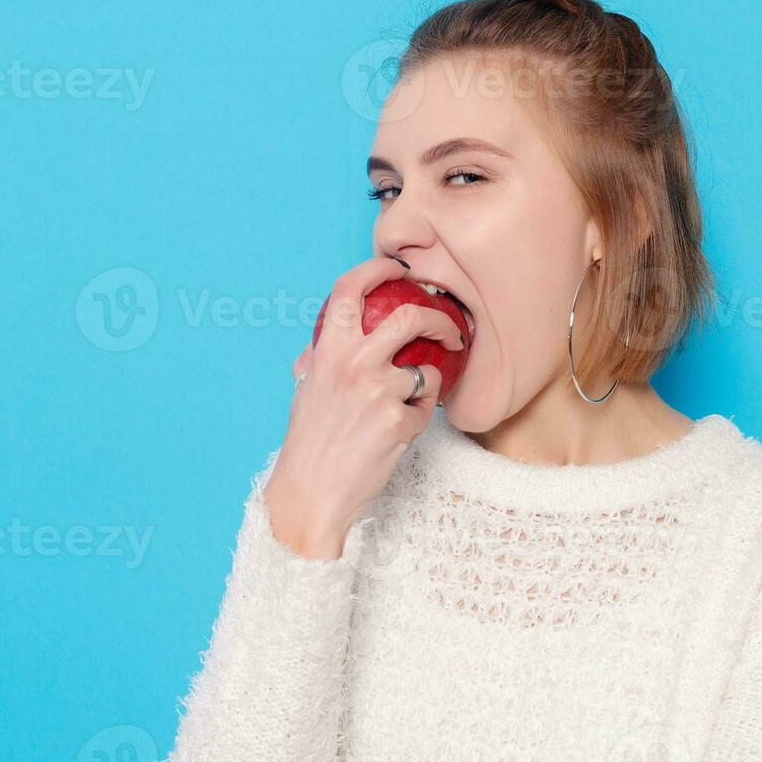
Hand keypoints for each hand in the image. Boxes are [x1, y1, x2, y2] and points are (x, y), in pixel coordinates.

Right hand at [264, 256, 464, 558]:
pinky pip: (426, 408)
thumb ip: (325, 359)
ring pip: (428, 369)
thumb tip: (332, 340)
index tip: (398, 268)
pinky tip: (399, 432)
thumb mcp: (310, 390)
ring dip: (428, 382)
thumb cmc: (309, 443)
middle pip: (410, 316)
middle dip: (440, 318)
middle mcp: (354, 364)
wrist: (311, 493)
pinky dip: (419, 417)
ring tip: (413, 400)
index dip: (377, 268)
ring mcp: (380, 392)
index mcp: (328, 351)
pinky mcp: (400, 422)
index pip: (350, 289)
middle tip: (452, 328)